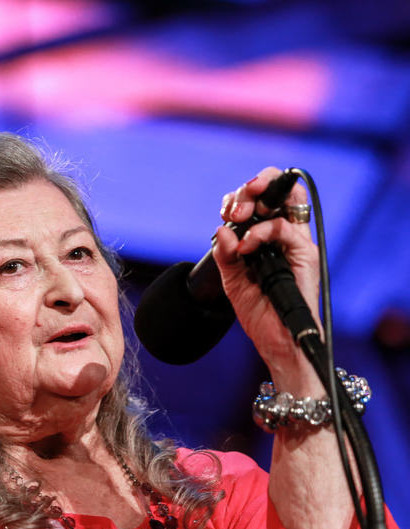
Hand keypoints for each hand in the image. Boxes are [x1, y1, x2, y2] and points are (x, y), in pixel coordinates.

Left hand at [211, 167, 321, 391]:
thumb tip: (222, 229)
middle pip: (276, 191)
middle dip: (251, 188)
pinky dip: (263, 232)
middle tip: (233, 208)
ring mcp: (296, 243)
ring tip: (238, 217)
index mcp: (265, 238)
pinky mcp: (306, 255)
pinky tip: (247, 246)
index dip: (240, 198)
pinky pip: (287, 229)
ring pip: (288, 198)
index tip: (225, 211)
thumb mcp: (232, 280)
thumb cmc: (258, 311)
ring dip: (258, 199)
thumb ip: (226, 255)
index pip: (258, 202)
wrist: (275, 340)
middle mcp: (284, 236)